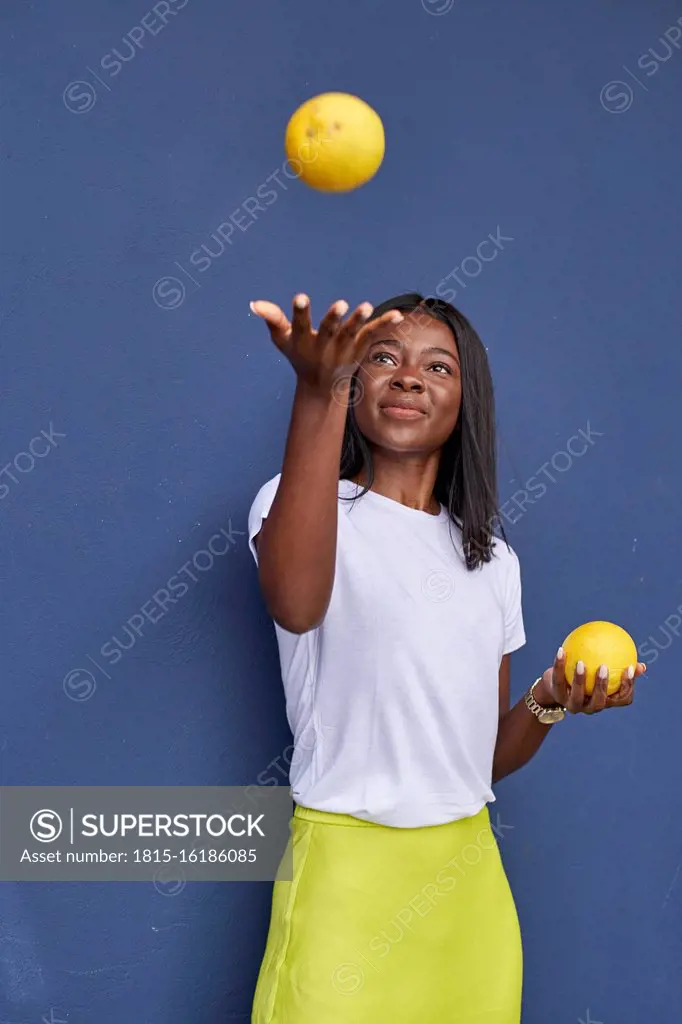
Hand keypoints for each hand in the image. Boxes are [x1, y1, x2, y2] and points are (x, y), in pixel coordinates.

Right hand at [250, 294, 402, 401]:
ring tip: (366, 305)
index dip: (301, 312)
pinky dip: (385, 325)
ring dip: (359, 320)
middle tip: (340, 304)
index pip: (301, 326)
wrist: (322, 387)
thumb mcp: (283, 341)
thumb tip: (255, 303)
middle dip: (334, 318)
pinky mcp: (360, 347)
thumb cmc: (299, 357)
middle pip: (330, 331)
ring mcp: (344, 348)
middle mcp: (324, 346)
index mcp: (304, 342)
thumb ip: (273, 320)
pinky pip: (373, 335)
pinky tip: (399, 315)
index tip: (301, 297)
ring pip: (352, 333)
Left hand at [537, 648, 646, 714]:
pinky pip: (558, 679)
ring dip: (579, 679)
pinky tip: (561, 650)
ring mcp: (573, 704)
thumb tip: (641, 665)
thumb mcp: (601, 673)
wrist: (556, 688)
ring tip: (581, 662)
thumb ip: (619, 668)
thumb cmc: (587, 679)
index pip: (622, 699)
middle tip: (603, 667)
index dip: (628, 687)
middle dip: (602, 685)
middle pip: (599, 701)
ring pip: (577, 695)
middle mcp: (590, 707)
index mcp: (606, 701)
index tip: (629, 668)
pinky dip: (559, 665)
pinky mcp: (557, 695)